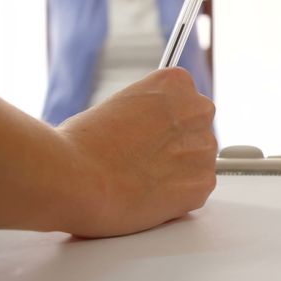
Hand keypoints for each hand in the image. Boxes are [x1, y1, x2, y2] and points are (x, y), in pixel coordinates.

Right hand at [57, 68, 216, 237]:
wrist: (76, 177)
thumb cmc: (82, 145)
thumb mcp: (119, 106)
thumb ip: (148, 113)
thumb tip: (152, 131)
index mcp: (177, 82)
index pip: (187, 103)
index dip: (164, 123)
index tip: (149, 134)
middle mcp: (198, 109)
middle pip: (197, 131)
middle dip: (176, 146)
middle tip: (143, 160)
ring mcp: (204, 147)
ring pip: (199, 162)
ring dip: (178, 172)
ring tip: (141, 179)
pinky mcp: (203, 183)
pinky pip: (197, 190)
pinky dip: (178, 198)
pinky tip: (149, 195)